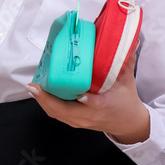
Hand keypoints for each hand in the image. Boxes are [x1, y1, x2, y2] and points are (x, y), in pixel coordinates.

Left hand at [26, 48, 150, 144]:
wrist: (128, 123)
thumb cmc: (126, 101)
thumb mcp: (128, 81)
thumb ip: (126, 61)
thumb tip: (131, 41)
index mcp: (104, 106)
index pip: (94, 105)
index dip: (87, 101)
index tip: (80, 95)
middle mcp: (89, 116)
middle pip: (64, 112)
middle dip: (47, 100)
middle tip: (35, 86)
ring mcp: (80, 121)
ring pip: (57, 114)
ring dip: (43, 101)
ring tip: (33, 87)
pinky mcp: (75, 121)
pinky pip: (58, 114)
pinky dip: (47, 104)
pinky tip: (40, 93)